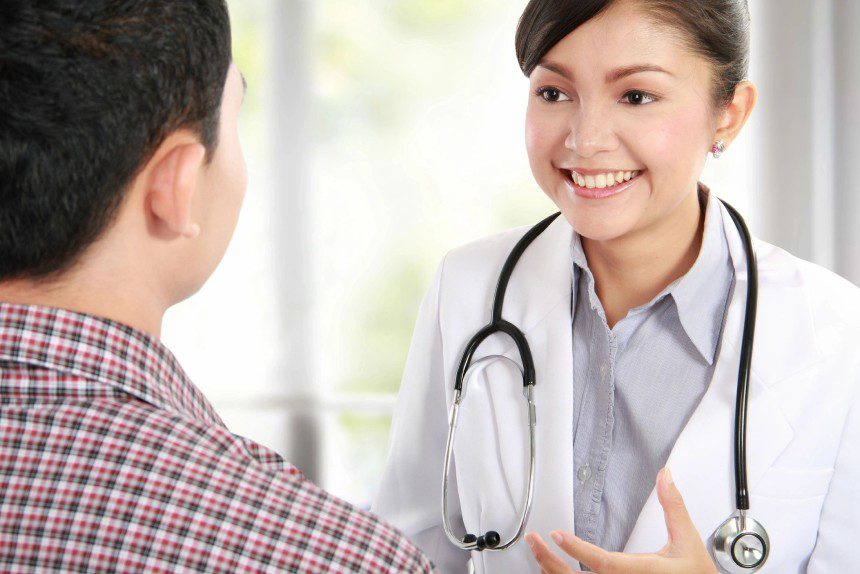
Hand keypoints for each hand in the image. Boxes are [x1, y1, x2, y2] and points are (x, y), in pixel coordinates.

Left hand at [525, 467, 717, 572]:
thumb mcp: (687, 541)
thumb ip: (673, 507)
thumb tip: (665, 476)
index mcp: (641, 573)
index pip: (603, 563)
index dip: (578, 550)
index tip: (557, 535)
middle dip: (551, 561)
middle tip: (534, 542)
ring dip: (552, 573)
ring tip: (537, 554)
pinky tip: (552, 572)